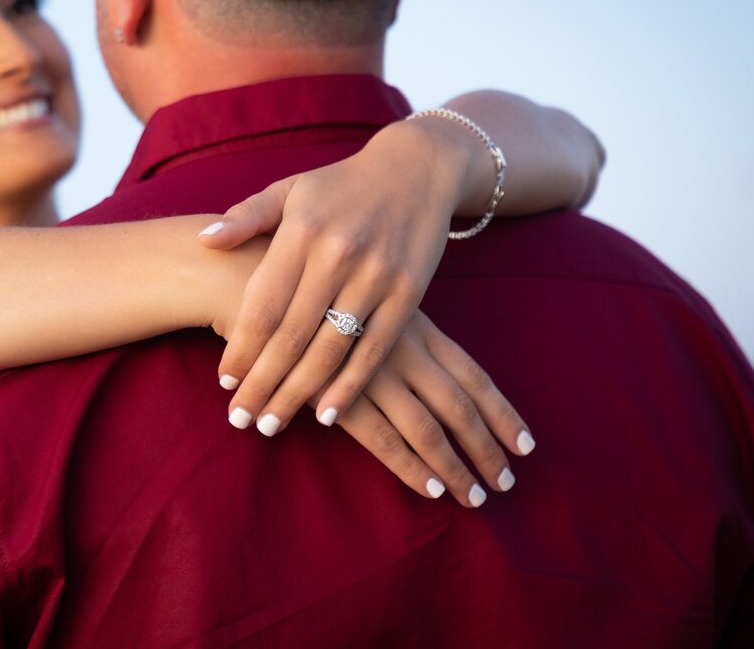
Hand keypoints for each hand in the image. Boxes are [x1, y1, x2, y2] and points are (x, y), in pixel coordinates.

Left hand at [201, 119, 468, 430]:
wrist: (417, 167)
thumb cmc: (340, 185)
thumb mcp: (290, 189)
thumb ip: (246, 217)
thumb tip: (204, 243)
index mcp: (301, 231)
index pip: (264, 303)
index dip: (242, 347)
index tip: (224, 382)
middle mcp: (336, 255)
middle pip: (291, 335)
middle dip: (263, 383)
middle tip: (241, 419)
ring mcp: (375, 276)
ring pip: (329, 349)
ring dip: (299, 393)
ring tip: (272, 423)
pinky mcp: (408, 293)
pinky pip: (374, 350)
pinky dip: (349, 386)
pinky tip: (326, 414)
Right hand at [313, 312, 534, 506]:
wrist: (255, 285)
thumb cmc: (313, 290)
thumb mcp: (370, 298)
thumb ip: (397, 330)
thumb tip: (422, 368)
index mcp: (418, 326)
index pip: (473, 376)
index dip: (502, 413)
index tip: (526, 445)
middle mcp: (404, 349)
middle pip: (460, 407)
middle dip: (487, 449)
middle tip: (505, 483)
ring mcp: (373, 372)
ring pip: (429, 428)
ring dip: (455, 467)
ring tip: (474, 497)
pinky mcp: (339, 394)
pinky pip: (384, 438)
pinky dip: (410, 466)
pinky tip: (429, 489)